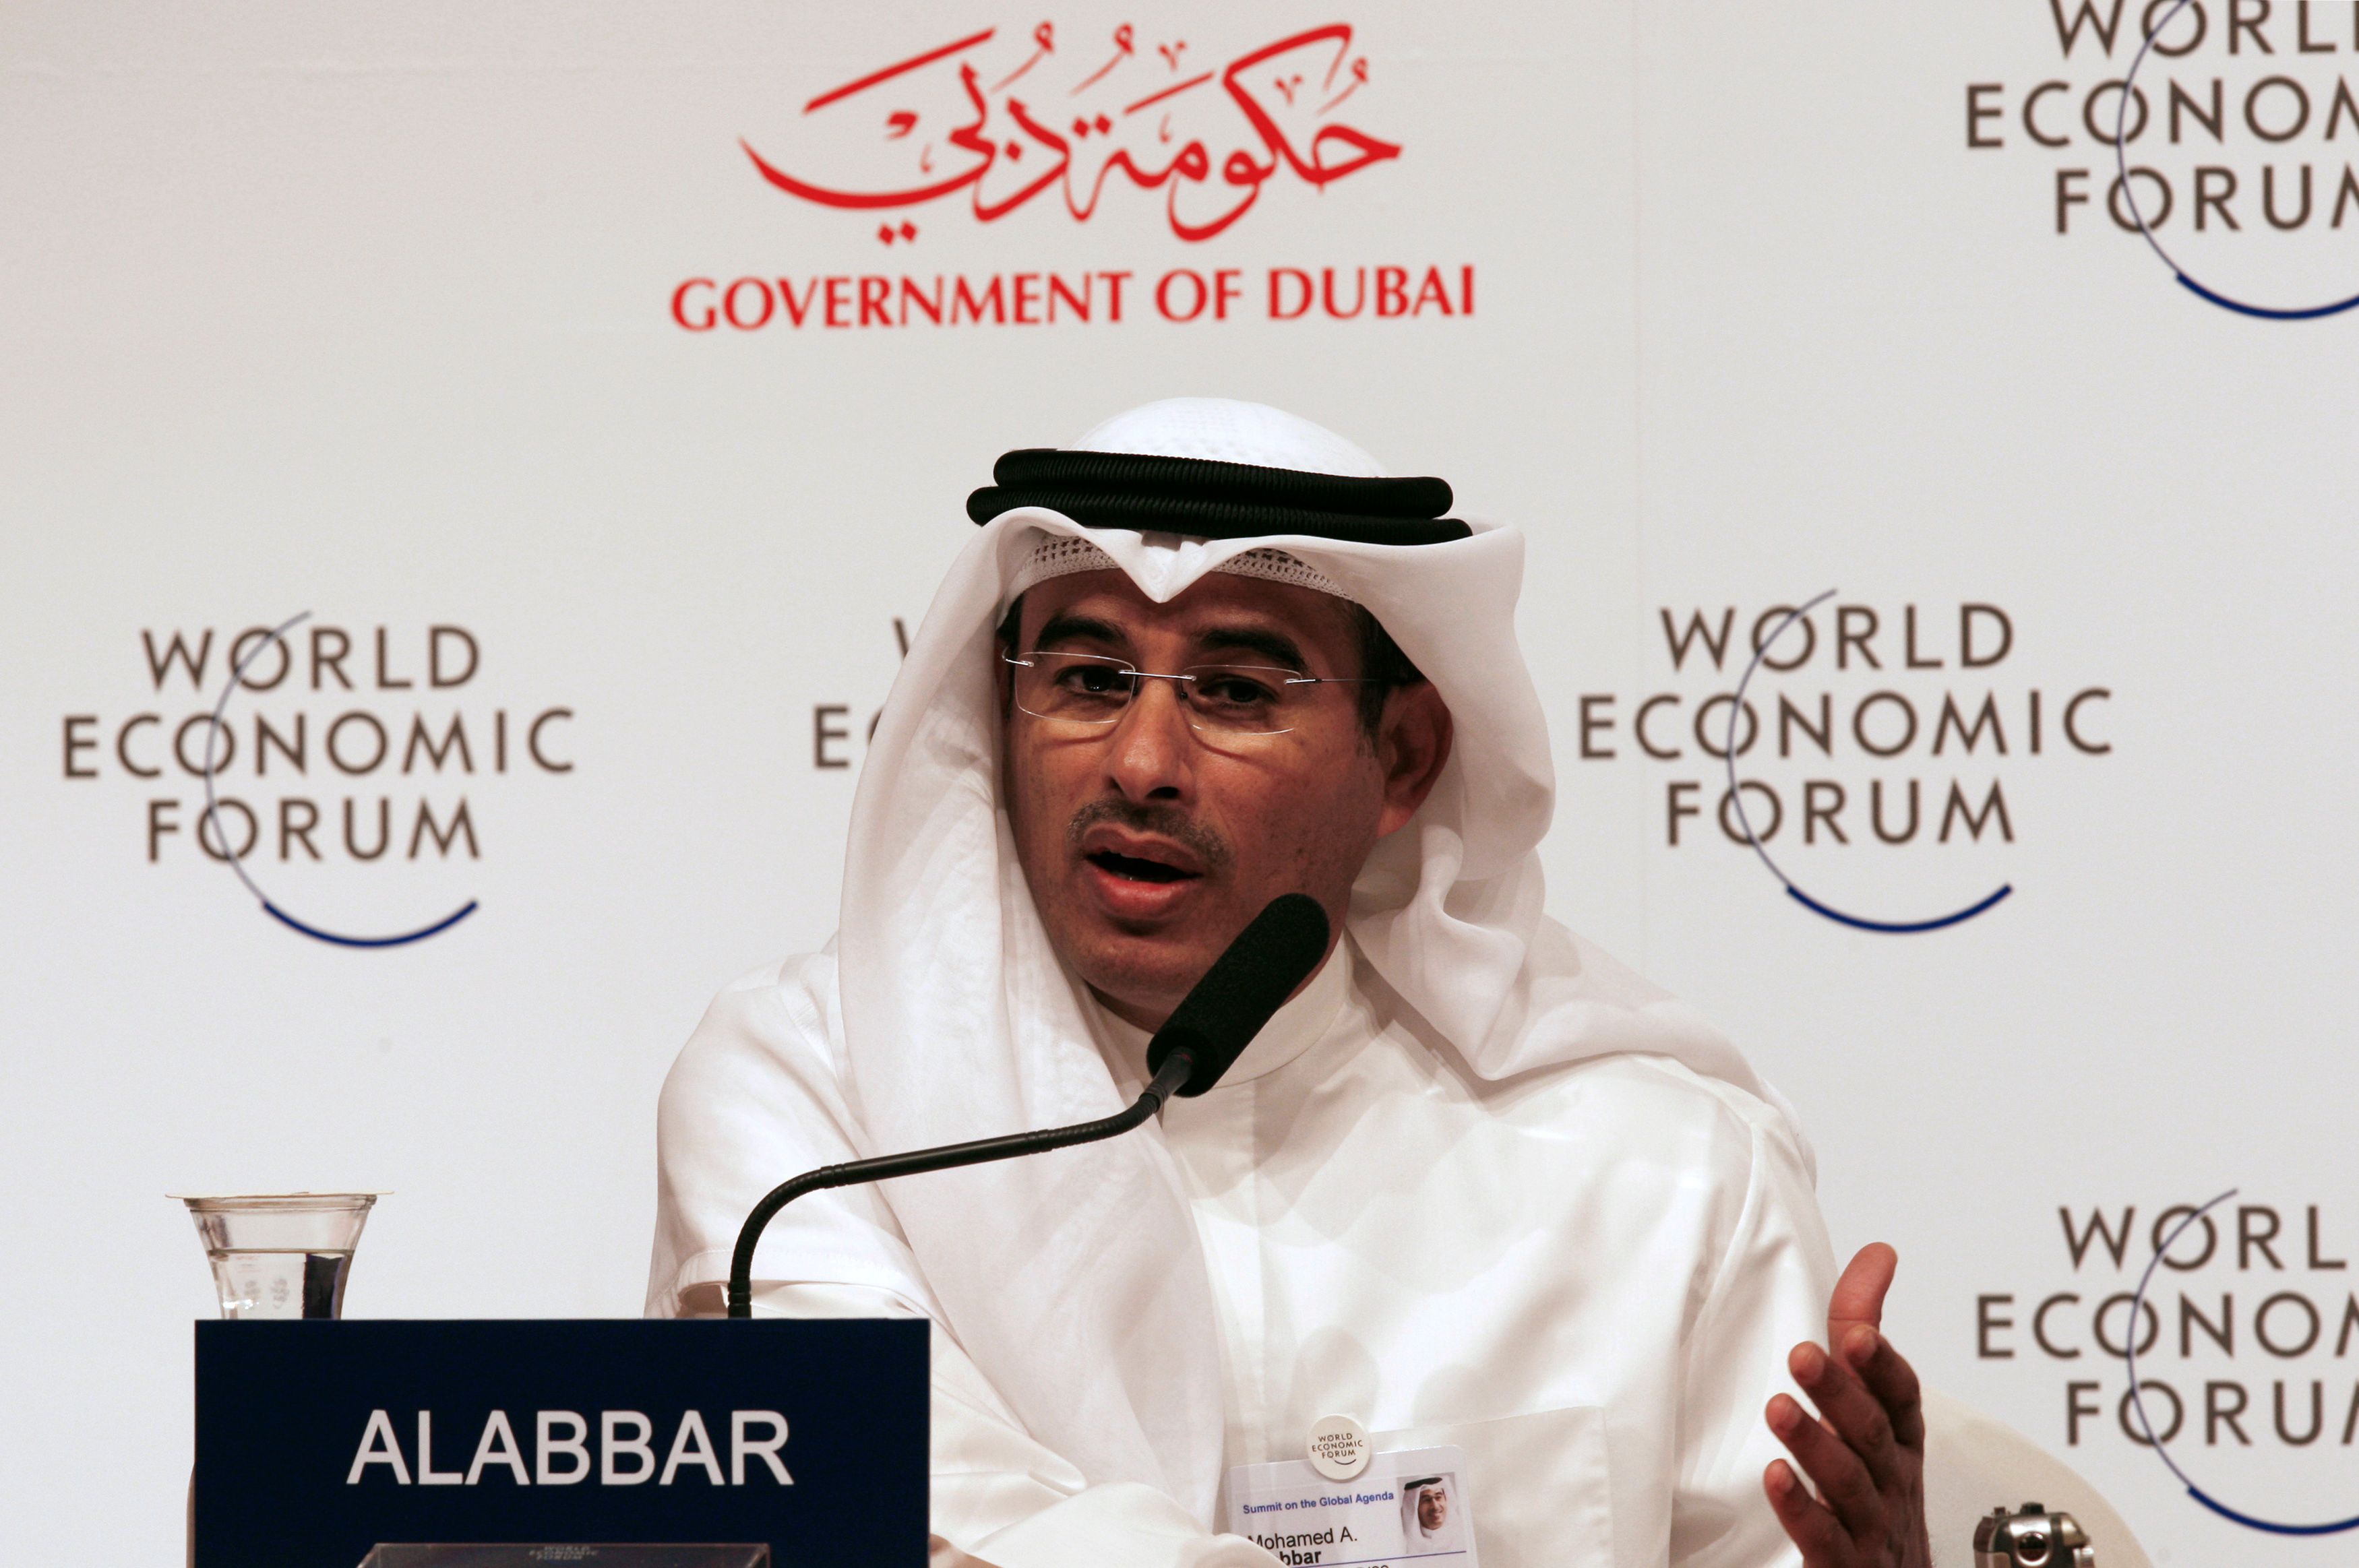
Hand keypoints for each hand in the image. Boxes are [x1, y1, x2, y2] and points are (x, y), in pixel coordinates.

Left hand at [1762, 1243, 1930, 1567]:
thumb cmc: (1876, 1483)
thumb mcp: (1871, 1403)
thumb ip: (1862, 1329)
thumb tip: (1877, 1256)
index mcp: (1897, 1437)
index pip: (1899, 1393)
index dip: (1880, 1363)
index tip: (1853, 1333)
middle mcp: (1890, 1477)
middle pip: (1871, 1432)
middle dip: (1840, 1392)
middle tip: (1805, 1355)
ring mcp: (1871, 1523)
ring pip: (1849, 1483)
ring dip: (1814, 1443)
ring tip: (1780, 1408)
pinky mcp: (1843, 1562)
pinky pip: (1826, 1540)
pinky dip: (1803, 1510)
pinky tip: (1776, 1480)